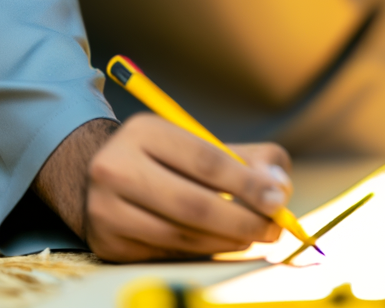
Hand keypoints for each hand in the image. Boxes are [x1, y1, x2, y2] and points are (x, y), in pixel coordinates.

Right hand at [33, 115, 293, 261]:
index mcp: (145, 132)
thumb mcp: (205, 144)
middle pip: (192, 204)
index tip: (277, 201)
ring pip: (180, 235)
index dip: (248, 184)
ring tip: (250, 236)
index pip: (206, 161)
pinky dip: (200, 251)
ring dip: (225, 241)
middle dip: (242, 221)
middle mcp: (116, 168)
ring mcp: (105, 209)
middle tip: (271, 229)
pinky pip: (166, 253)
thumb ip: (252, 159)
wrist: (105, 179)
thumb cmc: (170, 161)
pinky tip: (219, 243)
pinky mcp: (107, 242)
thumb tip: (278, 188)